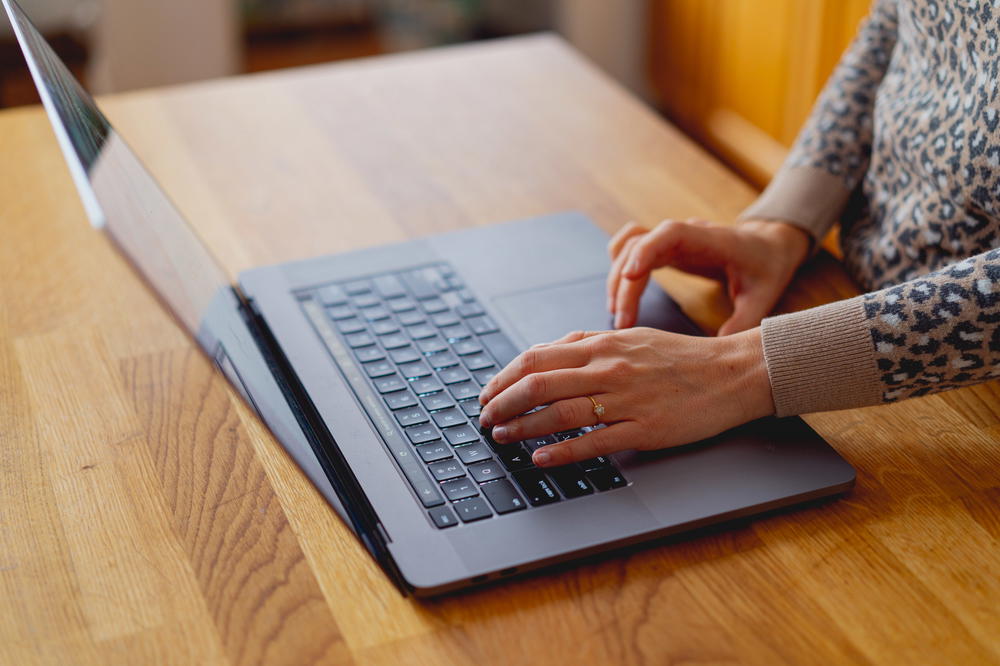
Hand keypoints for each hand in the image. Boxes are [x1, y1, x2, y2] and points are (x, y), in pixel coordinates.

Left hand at [477, 327, 773, 466]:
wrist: (732, 373)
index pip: (535, 358)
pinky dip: (562, 451)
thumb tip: (548, 353)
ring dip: (522, 427)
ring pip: (559, 413)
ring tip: (501, 436)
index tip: (488, 393)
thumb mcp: (631, 337)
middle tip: (484, 418)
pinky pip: (594, 442)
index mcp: (602, 345)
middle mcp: (608, 368)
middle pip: (537, 384)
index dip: (503, 378)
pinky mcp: (644, 429)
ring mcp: (625, 400)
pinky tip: (541, 458)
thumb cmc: (681, 357)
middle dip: (502, 403)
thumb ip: (588, 345)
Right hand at [607, 218, 809, 333]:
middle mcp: (685, 234)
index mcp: (712, 240)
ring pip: (629, 246)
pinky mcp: (664, 248)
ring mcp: (671, 239)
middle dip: (626, 283)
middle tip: (624, 324)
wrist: (768, 246)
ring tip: (618, 314)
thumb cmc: (765, 268)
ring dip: (617, 277)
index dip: (647, 250)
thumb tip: (718, 357)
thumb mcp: (762, 297)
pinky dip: (619, 269)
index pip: (671, 233)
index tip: (630, 277)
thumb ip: (743, 323)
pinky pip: (631, 249)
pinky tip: (620, 297)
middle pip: (640, 246)